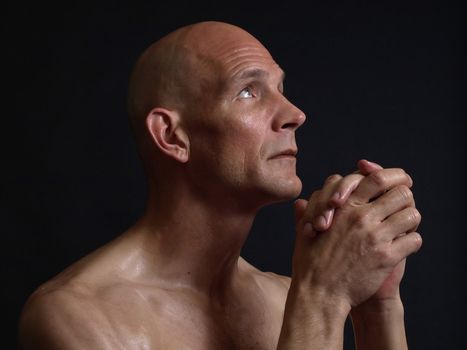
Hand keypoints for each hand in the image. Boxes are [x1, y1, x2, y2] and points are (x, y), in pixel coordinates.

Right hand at [292, 162, 421, 308]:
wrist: (319, 294)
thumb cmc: (309, 264)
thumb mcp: (303, 233)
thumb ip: (306, 214)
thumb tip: (300, 202)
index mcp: (344, 207)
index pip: (376, 177)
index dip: (392, 177)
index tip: (398, 182)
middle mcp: (361, 217)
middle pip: (401, 193)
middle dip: (404, 198)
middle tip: (402, 206)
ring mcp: (375, 236)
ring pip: (411, 214)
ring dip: (410, 220)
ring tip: (403, 228)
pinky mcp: (387, 257)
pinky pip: (413, 239)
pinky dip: (411, 242)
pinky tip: (402, 247)